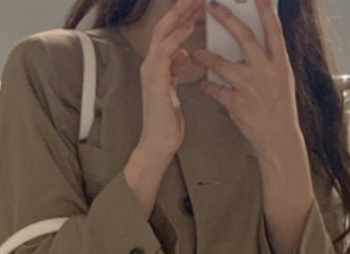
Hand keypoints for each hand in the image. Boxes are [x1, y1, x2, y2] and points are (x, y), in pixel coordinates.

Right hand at [136, 0, 205, 163]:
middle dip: (180, 8)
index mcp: (158, 64)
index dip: (182, 15)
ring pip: (162, 33)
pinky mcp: (155, 80)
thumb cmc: (168, 121)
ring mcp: (151, 70)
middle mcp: (152, 62)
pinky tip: (188, 28)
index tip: (198, 3)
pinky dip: (177, 38)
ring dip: (178, 15)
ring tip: (192, 1)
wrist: (158, 143)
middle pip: (164, 26)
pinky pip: (165, 52)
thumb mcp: (174, 89)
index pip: (169, 32)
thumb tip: (184, 54)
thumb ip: (176, 69)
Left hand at [191, 0, 302, 161]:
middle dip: (226, 18)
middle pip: (244, 37)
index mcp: (280, 65)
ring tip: (196, 53)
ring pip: (220, 62)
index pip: (273, 30)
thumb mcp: (283, 81)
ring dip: (204, 56)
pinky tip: (203, 85)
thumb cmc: (281, 110)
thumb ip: (272, 60)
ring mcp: (250, 87)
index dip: (264, 9)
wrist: (279, 141)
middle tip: (210, 5)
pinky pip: (215, 89)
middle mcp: (265, 72)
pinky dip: (207, 86)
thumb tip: (260, 38)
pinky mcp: (237, 103)